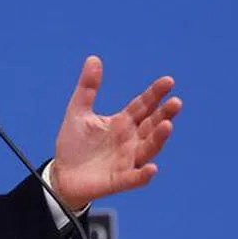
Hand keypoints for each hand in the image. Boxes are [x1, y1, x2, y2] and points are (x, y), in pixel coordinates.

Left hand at [50, 56, 181, 209]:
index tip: (168, 81)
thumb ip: (87, 88)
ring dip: (159, 139)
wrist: (62, 174)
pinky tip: (152, 168)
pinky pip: (135, 178)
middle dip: (163, 114)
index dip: (155, 94)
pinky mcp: (119, 180)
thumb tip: (94, 58)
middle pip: (151, 126)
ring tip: (167, 126)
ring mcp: (127, 161)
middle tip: (175, 102)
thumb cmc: (74, 144)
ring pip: (148, 149)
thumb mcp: (78, 112)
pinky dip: (144, 175)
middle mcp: (130, 141)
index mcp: (122, 123)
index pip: (143, 106)